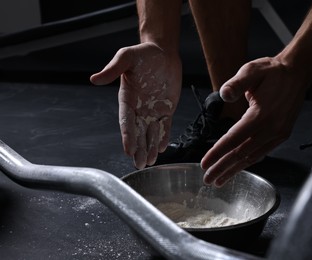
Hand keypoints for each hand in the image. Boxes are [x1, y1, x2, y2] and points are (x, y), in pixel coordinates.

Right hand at [90, 42, 181, 168]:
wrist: (162, 53)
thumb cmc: (143, 54)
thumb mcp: (126, 57)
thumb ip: (113, 69)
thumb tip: (94, 79)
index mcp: (127, 99)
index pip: (126, 121)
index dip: (127, 136)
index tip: (128, 150)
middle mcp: (139, 108)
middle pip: (138, 132)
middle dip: (138, 149)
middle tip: (139, 164)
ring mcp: (152, 110)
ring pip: (150, 133)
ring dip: (149, 147)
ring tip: (149, 162)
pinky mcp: (166, 109)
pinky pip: (164, 126)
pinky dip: (163, 137)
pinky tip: (161, 149)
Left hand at [200, 57, 308, 186]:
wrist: (297, 73)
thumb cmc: (272, 71)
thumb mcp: (251, 70)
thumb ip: (236, 83)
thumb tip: (224, 95)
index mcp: (261, 114)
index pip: (234, 139)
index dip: (217, 152)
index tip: (204, 164)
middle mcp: (271, 128)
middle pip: (241, 153)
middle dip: (222, 168)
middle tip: (207, 179)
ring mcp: (278, 134)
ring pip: (252, 157)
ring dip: (235, 170)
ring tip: (219, 180)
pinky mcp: (282, 135)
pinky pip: (262, 153)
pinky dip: (248, 162)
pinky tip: (238, 168)